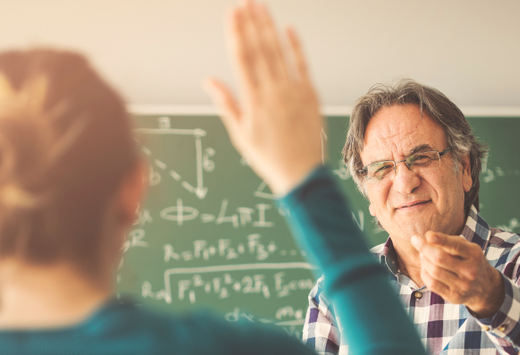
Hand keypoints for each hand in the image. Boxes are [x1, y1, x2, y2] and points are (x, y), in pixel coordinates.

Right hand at [204, 0, 322, 195]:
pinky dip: (295, 47)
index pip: (242, 59)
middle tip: (245, 2)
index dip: (236, 34)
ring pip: (280, 53)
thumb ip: (226, 103)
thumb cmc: (269, 157)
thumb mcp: (240, 134)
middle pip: (260, 50)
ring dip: (270, 28)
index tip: (231, 14)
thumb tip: (209, 80)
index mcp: (254, 102)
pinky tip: (288, 29)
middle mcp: (274, 93)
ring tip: (261, 7)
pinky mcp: (311, 96)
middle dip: (251, 23)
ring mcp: (294, 93)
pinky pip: (302, 66)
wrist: (302, 174)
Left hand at [411, 231, 504, 317]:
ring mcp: (461, 285)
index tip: (428, 235)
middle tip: (415, 239)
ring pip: (433, 271)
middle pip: (440, 258)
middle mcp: (470, 271)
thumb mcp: (468, 248)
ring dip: (423, 260)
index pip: (456, 246)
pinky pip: (431, 284)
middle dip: (424, 248)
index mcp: (474, 255)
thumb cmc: (471, 262)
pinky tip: (425, 267)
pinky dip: (424, 273)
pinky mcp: (453, 296)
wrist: (485, 288)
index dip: (441, 240)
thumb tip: (427, 237)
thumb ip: (450, 241)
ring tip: (422, 253)